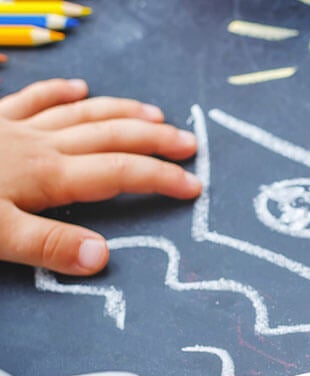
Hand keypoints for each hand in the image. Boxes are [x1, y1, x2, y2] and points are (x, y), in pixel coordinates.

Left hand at [0, 78, 200, 274]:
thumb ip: (50, 246)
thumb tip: (104, 255)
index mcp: (49, 176)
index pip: (119, 174)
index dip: (161, 178)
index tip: (193, 186)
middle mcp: (42, 145)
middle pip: (111, 136)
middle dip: (155, 139)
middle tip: (189, 142)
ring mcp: (17, 127)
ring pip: (82, 114)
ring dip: (122, 113)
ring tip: (155, 114)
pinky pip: (34, 98)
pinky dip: (58, 92)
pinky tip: (79, 87)